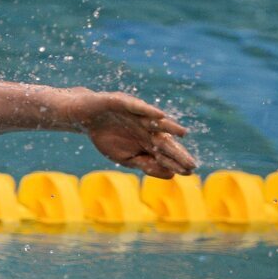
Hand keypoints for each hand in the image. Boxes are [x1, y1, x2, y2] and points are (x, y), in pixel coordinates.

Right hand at [72, 90, 196, 178]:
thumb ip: (147, 165)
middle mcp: (146, 127)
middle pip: (164, 140)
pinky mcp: (124, 103)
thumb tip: (171, 175)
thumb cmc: (106, 137)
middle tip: (191, 164)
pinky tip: (160, 116)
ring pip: (155, 122)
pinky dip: (148, 111)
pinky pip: (138, 107)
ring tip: (183, 134)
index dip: (176, 162)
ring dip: (170, 127)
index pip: (165, 153)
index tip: (189, 173)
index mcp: (147, 141)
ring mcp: (137, 115)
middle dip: (177, 152)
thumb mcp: (126, 158)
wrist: (86, 117)